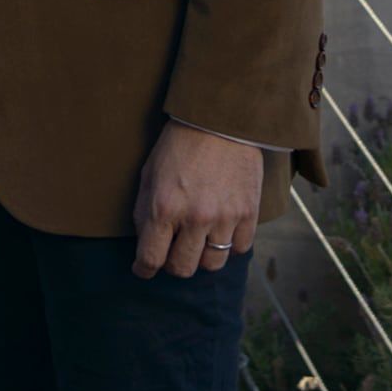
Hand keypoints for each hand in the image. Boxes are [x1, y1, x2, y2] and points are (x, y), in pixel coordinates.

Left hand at [131, 122, 259, 279]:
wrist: (219, 122)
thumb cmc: (178, 146)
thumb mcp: (149, 174)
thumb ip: (144, 211)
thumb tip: (145, 242)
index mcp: (164, 208)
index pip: (151, 258)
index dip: (143, 269)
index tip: (142, 269)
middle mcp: (195, 218)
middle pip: (183, 268)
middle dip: (173, 265)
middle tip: (172, 252)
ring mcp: (225, 218)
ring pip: (212, 264)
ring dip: (202, 258)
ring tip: (198, 242)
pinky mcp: (249, 213)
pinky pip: (239, 249)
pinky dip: (229, 246)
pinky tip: (221, 231)